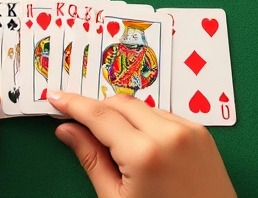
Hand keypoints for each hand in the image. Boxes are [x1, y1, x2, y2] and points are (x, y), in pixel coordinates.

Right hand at [49, 90, 236, 197]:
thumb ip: (91, 160)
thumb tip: (68, 131)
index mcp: (144, 153)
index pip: (98, 114)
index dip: (72, 104)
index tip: (56, 98)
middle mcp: (170, 134)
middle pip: (119, 103)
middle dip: (96, 108)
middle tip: (77, 122)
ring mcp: (189, 131)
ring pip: (142, 106)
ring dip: (122, 116)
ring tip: (113, 144)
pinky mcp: (201, 133)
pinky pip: (164, 115)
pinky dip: (145, 122)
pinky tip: (139, 144)